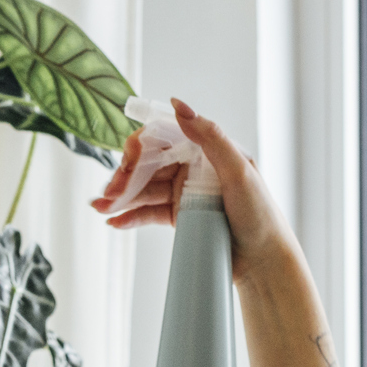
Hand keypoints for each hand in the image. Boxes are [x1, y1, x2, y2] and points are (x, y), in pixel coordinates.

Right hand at [90, 98, 300, 288]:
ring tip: (101, 208)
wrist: (265, 261)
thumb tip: (178, 105)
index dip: (139, 149)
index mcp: (205, 149)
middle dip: (124, 176)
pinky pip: (149, 211)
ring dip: (120, 196)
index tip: (128, 165)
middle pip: (147, 164)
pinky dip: (130, 214)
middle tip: (108, 195)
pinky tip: (113, 220)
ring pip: (144, 188)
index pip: (161, 138)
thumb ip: (210, 138)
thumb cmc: (260, 214)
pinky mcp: (180, 215)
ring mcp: (184, 191)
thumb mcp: (239, 171)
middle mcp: (192, 166)